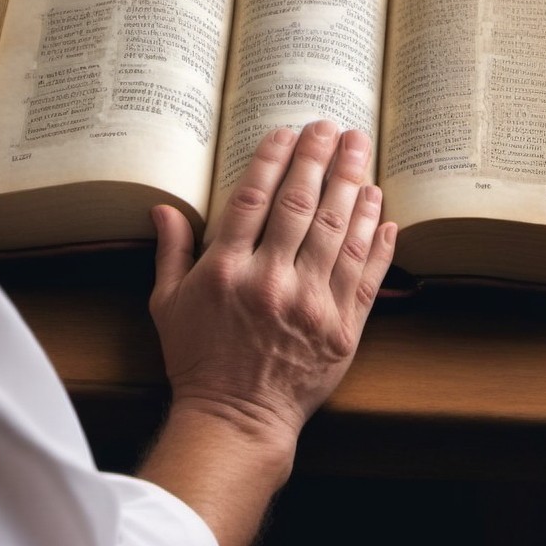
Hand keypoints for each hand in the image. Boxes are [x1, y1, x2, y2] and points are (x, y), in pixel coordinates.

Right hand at [148, 120, 395, 448]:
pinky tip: (382, 208)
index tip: (285, 131)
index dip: (272, 160)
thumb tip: (163, 207)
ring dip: (352, 185)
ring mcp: (312, 305)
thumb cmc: (198, 360)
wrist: (237, 419)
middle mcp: (272, 281)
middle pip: (301, 205)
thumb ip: (170, 252)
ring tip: (360, 150)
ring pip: (338, 232)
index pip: (254, 200)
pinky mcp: (343, 328)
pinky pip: (365, 274)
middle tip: (330, 126)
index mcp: (227, 272)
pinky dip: (376, 239)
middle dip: (318, 158)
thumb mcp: (167, 305)